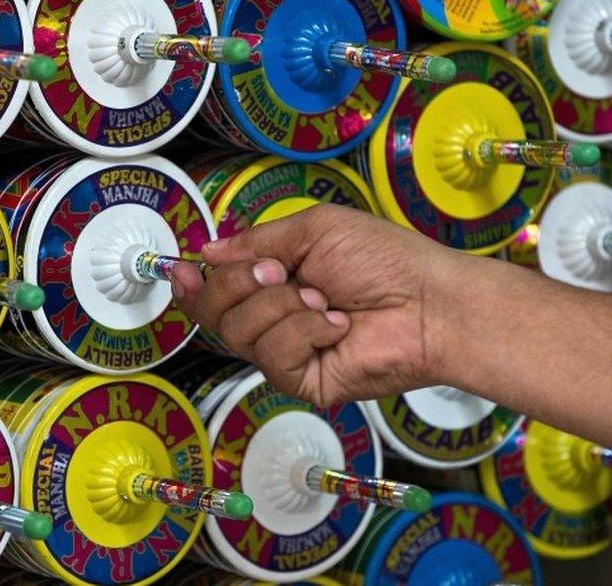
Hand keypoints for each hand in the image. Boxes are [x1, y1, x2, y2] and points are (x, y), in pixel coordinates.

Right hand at [170, 204, 456, 405]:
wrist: (430, 301)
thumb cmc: (386, 260)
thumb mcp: (314, 229)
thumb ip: (256, 241)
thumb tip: (208, 251)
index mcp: (273, 282)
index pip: (214, 291)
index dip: (192, 284)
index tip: (181, 269)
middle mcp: (274, 319)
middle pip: (214, 312)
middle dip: (243, 283)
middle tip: (283, 272)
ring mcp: (287, 353)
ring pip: (240, 331)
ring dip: (284, 305)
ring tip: (325, 300)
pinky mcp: (302, 381)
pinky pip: (274, 355)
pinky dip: (306, 331)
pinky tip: (337, 326)